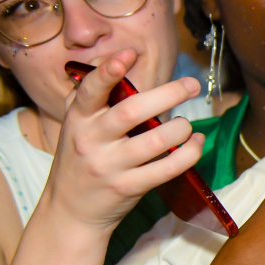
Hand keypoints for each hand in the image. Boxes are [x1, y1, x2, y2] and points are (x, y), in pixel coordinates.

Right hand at [43, 50, 204, 230]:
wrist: (68, 210)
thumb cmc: (80, 159)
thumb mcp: (76, 126)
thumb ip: (91, 95)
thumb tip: (116, 59)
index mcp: (78, 120)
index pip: (90, 91)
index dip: (108, 72)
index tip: (128, 54)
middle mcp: (91, 140)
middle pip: (131, 111)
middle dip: (167, 94)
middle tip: (191, 84)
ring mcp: (110, 165)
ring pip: (154, 140)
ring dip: (180, 128)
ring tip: (188, 124)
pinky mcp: (128, 187)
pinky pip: (166, 168)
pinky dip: (188, 154)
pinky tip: (196, 143)